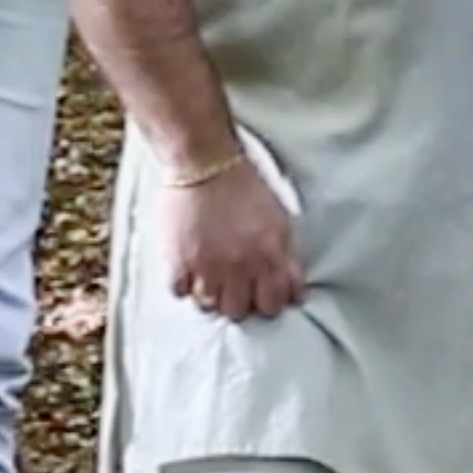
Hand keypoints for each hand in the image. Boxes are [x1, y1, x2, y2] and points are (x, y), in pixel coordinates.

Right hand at [160, 155, 303, 321]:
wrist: (204, 161)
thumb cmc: (243, 186)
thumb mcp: (279, 220)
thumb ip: (286, 258)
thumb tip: (295, 292)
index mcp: (268, 256)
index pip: (273, 305)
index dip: (268, 302)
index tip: (261, 294)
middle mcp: (240, 267)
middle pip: (239, 311)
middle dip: (238, 301)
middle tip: (232, 286)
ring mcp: (207, 266)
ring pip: (208, 306)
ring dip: (210, 295)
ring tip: (208, 278)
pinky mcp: (178, 260)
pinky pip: (179, 292)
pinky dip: (182, 285)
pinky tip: (187, 270)